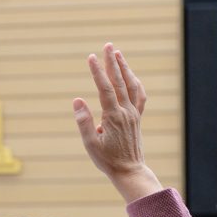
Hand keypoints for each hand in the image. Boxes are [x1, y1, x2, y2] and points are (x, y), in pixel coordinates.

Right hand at [73, 43, 161, 202]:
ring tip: (117, 54)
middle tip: (108, 45)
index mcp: (114, 117)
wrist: (129, 171)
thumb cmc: (107, 160)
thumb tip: (77, 100)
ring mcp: (134, 114)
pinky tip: (130, 76)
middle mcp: (126, 112)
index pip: (105, 89)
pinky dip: (135, 82)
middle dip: (113, 62)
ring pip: (131, 85)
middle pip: (120, 81)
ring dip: (124, 68)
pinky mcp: (137, 118)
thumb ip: (84, 121)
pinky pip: (139, 95)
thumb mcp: (90, 144)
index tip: (91, 57)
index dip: (97, 72)